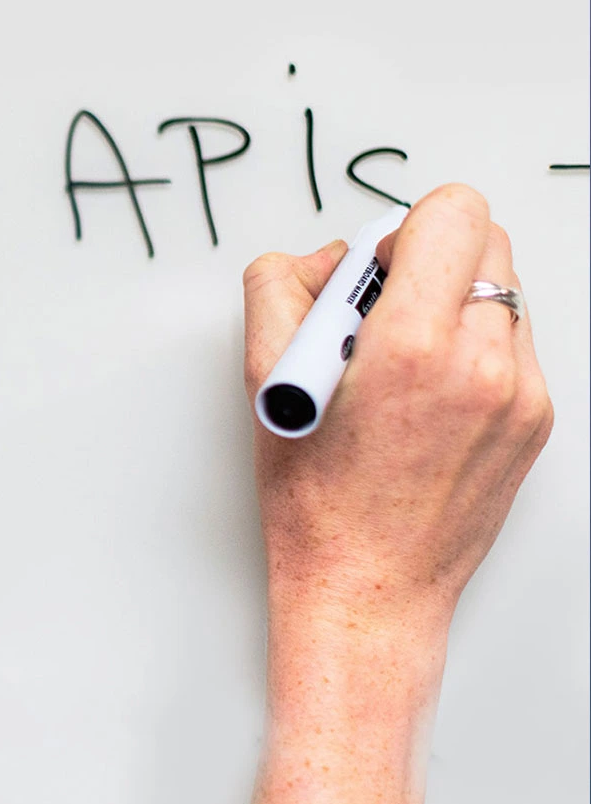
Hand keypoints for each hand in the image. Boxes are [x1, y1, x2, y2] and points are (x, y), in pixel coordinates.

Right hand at [227, 183, 552, 803]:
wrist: (368, 590)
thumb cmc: (316, 503)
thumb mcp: (265, 382)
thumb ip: (282, 289)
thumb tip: (325, 257)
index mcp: (414, 345)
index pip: (451, 212)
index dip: (402, 229)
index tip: (373, 271)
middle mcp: (484, 362)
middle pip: (485, 240)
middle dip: (428, 260)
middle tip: (378, 314)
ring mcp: (522, 393)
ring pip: (503, 290)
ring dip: (452, 304)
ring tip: (398, 363)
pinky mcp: (537, 419)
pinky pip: (512, 343)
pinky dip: (471, 349)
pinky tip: (424, 397)